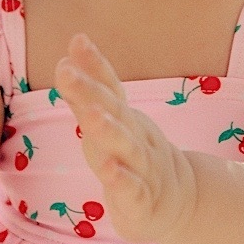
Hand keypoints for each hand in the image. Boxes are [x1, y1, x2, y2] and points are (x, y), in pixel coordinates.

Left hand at [56, 34, 197, 243]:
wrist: (179, 200)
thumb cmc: (131, 158)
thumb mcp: (110, 125)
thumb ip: (87, 96)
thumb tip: (65, 59)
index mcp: (125, 119)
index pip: (110, 87)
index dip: (94, 65)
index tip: (77, 40)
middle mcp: (136, 138)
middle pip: (114, 111)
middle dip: (90, 91)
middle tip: (66, 72)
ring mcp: (142, 169)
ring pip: (126, 148)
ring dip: (109, 131)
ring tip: (91, 116)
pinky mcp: (141, 203)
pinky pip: (132, 190)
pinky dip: (122, 180)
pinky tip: (109, 170)